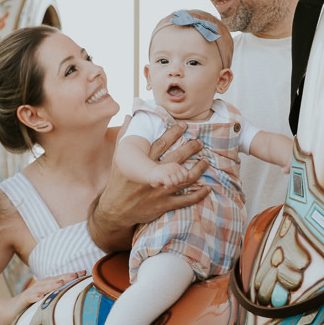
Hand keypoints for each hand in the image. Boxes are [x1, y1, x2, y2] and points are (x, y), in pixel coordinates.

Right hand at [11, 270, 85, 314]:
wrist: (11, 310)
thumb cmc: (33, 305)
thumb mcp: (48, 300)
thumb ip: (59, 296)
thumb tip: (77, 297)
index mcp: (48, 285)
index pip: (62, 278)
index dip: (73, 275)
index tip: (85, 272)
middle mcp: (40, 286)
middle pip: (55, 280)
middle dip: (66, 277)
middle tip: (77, 274)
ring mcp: (31, 292)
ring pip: (43, 287)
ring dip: (52, 285)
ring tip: (61, 283)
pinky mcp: (23, 300)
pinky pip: (29, 298)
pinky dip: (34, 297)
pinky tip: (39, 297)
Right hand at [89, 123, 210, 251]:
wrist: (115, 209)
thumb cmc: (119, 181)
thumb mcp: (117, 157)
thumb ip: (124, 135)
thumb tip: (130, 115)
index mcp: (142, 162)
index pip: (161, 144)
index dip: (173, 133)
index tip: (184, 126)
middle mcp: (152, 175)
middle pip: (176, 158)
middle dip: (190, 149)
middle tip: (199, 142)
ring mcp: (159, 191)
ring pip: (184, 179)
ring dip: (198, 169)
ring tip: (206, 161)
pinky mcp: (163, 204)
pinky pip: (185, 200)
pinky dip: (198, 195)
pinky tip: (208, 189)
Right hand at [149, 162, 188, 187]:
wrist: (148, 173)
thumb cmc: (162, 176)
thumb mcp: (173, 174)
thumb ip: (183, 175)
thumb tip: (191, 176)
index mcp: (176, 166)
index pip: (186, 175)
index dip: (182, 181)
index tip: (175, 180)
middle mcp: (173, 167)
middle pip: (182, 179)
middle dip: (177, 183)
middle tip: (170, 181)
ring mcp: (168, 171)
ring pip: (176, 182)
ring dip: (171, 185)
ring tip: (166, 182)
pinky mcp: (162, 176)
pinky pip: (169, 184)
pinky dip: (167, 186)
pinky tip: (163, 185)